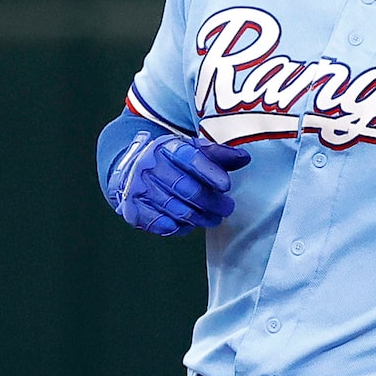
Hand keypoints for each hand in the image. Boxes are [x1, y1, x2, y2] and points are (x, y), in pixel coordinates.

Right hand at [108, 132, 249, 235]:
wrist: (130, 168)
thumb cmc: (170, 161)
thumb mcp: (192, 150)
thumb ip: (217, 154)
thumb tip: (244, 158)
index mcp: (168, 147)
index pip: (191, 158)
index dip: (210, 173)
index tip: (226, 186)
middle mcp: (151, 165)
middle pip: (185, 188)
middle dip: (210, 202)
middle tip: (227, 209)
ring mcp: (140, 187)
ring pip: (174, 208)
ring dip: (198, 218)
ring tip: (213, 219)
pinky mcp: (133, 208)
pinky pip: (158, 223)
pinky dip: (176, 227)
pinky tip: (188, 225)